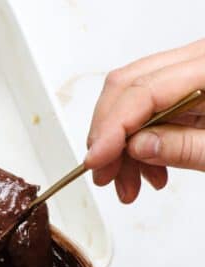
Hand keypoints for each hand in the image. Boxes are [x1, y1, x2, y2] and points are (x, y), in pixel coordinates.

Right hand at [86, 38, 204, 202]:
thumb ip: (184, 147)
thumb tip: (136, 147)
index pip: (143, 92)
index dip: (111, 129)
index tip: (96, 162)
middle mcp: (201, 58)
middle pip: (128, 87)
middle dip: (108, 135)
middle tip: (105, 175)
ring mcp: (195, 69)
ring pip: (132, 97)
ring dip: (122, 144)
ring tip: (130, 184)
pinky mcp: (193, 84)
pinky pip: (150, 105)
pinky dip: (141, 140)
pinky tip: (149, 170)